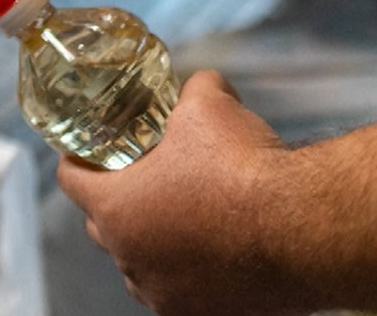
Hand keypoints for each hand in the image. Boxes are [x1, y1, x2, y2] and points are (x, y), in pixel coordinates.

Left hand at [57, 72, 304, 315]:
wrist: (305, 229)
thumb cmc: (243, 168)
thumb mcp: (209, 106)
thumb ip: (195, 91)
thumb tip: (201, 83)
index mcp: (116, 209)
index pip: (71, 181)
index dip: (77, 160)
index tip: (86, 152)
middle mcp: (132, 260)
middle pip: (104, 226)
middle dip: (117, 202)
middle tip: (142, 180)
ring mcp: (168, 295)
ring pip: (142, 266)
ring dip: (152, 244)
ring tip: (182, 219)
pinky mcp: (207, 315)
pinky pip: (184, 294)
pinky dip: (191, 274)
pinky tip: (215, 252)